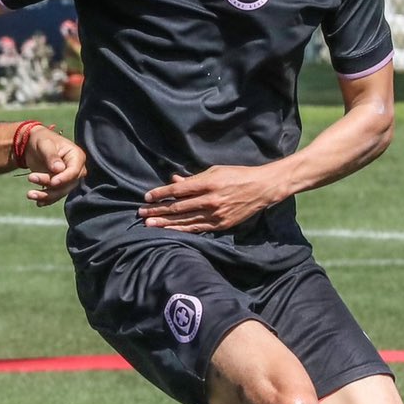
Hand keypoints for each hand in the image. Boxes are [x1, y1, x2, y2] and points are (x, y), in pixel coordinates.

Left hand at [22, 128, 87, 205]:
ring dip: (46, 195)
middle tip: (30, 177)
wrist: (32, 145)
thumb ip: (51, 156)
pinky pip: (55, 195)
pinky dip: (46, 200)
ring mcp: (68, 179)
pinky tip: (38, 202)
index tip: (52, 182)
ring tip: (30, 194)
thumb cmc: (40, 140)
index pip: (74, 171)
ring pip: (60, 192)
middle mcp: (76, 169)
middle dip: (50, 185)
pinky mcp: (59, 186)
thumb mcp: (44, 144)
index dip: (64, 178)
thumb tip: (59, 169)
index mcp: (76, 156)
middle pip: (67, 184)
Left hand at [138, 165, 286, 232]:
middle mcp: (210, 200)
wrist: (262, 189)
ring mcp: (216, 214)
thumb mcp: (214, 171)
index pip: (178, 190)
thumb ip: (193, 178)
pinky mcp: (221, 225)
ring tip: (149, 224)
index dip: (161, 193)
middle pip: (178, 207)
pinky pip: (197, 228)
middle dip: (157, 210)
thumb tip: (174, 180)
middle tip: (141, 213)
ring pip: (185, 221)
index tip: (147, 196)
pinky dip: (181, 230)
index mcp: (208, 183)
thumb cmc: (236, 175)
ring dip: (165, 223)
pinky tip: (169, 231)